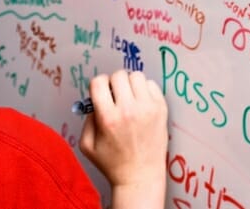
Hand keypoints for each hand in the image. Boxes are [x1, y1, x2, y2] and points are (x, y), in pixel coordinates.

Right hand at [79, 70, 167, 208]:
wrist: (141, 175)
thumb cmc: (114, 163)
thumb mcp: (88, 145)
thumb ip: (87, 120)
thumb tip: (94, 100)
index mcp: (108, 118)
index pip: (99, 82)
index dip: (97, 86)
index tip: (100, 92)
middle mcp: (129, 110)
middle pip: (119, 75)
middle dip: (113, 83)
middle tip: (115, 95)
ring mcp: (148, 107)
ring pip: (137, 76)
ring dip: (130, 84)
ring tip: (129, 97)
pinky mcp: (161, 108)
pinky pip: (152, 84)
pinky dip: (145, 89)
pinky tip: (141, 102)